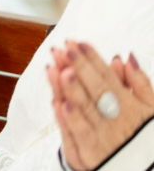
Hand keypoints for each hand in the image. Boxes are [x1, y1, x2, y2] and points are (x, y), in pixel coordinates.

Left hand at [47, 41, 153, 169]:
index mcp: (129, 105)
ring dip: (69, 88)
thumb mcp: (150, 109)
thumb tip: (126, 58)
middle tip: (65, 49)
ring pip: (84, 108)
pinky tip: (59, 103)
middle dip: (79, 67)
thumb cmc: (142, 136)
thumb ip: (140, 83)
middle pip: (95, 89)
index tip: (79, 43)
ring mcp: (102, 135)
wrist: (143, 170)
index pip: (108, 77)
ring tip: (58, 68)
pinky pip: (79, 133)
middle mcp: (115, 118)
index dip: (92, 59)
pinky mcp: (90, 152)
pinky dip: (69, 118)